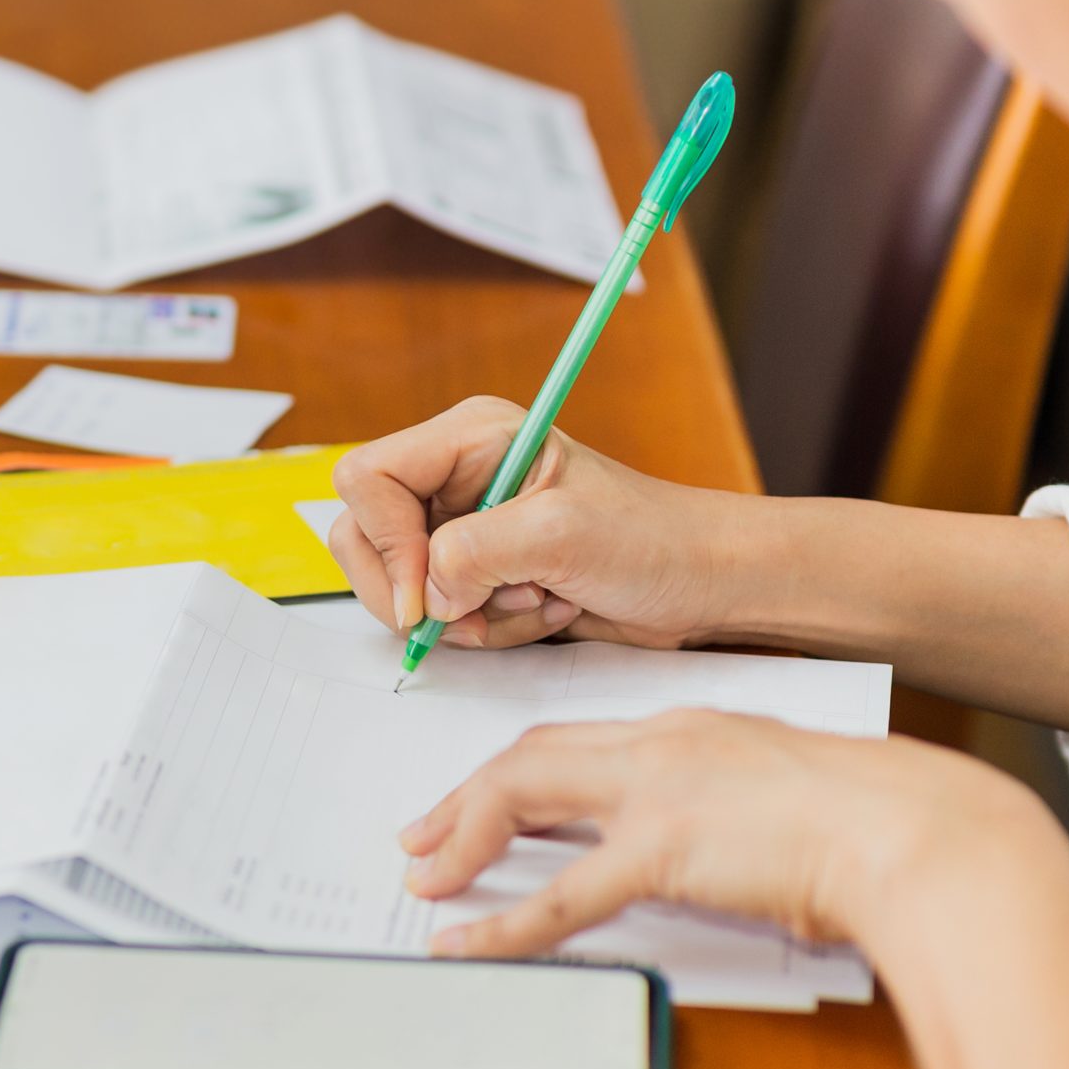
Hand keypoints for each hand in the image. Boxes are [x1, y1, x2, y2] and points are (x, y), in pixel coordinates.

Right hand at [329, 397, 744, 650]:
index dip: (385, 542)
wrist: (702, 583)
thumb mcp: (561, 535)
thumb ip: (475, 553)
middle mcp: (457, 478)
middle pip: (366, 536)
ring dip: (465, 616)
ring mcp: (465, 529)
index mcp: (471, 437)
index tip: (427, 595)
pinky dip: (486, 631)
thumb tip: (425, 594)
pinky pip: (441, 616)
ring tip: (533, 601)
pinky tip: (543, 610)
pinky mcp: (479, 575)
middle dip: (418, 590)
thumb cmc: (653, 540)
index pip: (368, 478)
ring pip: (401, 586)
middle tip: (471, 612)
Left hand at [401, 710, 1051, 956]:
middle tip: (419, 838)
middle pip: (530, 756)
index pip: (576, 741)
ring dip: (462, 840)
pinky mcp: (666, 849)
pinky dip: (503, 923)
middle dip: (463, 797)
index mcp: (692, 730)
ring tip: (426, 881)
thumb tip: (705, 853)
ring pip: (523, 798)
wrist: (919, 835)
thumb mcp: (783, 801)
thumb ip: (729, 815)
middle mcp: (664, 746)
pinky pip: (559, 895)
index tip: (474, 803)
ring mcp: (660, 792)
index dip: (511, 772)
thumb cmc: (875, 828)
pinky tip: (468, 944)